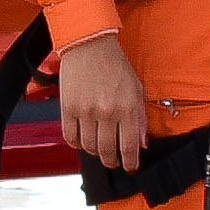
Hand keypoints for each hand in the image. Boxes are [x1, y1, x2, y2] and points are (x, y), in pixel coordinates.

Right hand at [57, 26, 154, 178]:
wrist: (89, 43)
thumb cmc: (114, 63)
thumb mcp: (136, 88)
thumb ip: (140, 117)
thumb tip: (142, 142)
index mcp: (126, 108)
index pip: (129, 147)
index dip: (130, 162)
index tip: (130, 167)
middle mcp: (106, 112)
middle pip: (108, 152)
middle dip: (112, 161)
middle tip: (114, 161)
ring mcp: (85, 111)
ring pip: (89, 147)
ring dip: (95, 152)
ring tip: (99, 147)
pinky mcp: (68, 108)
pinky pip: (70, 137)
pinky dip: (77, 143)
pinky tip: (83, 139)